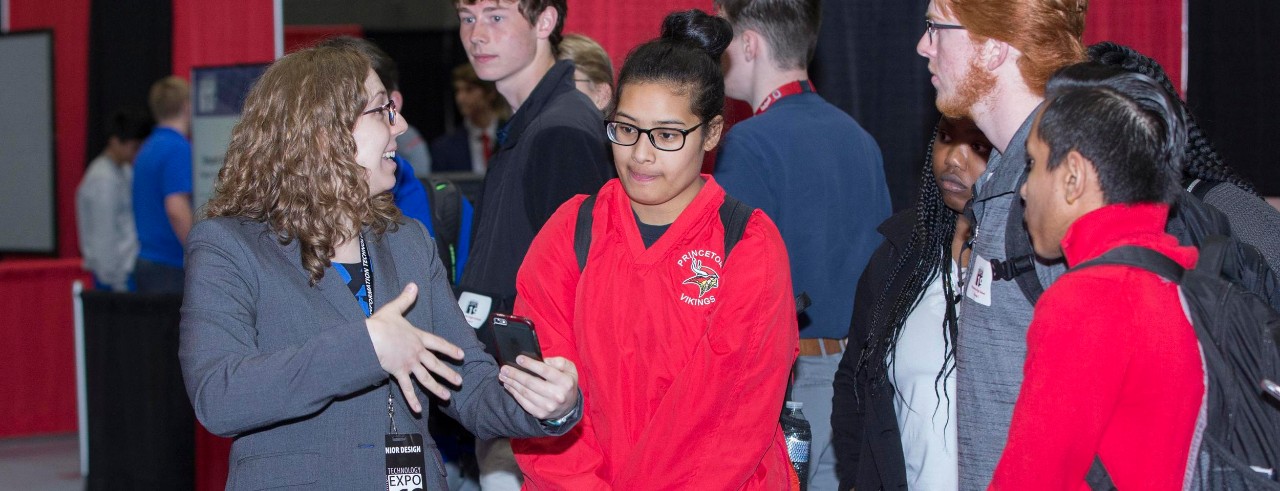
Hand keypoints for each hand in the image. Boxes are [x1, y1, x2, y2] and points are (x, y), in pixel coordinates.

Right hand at [366, 283, 464, 412]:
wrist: (370, 338)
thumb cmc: (380, 324)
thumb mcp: (394, 309)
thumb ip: (405, 299)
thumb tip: (414, 284)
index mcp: (418, 337)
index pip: (439, 344)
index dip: (450, 349)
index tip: (461, 355)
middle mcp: (417, 352)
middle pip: (436, 365)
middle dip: (448, 373)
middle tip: (460, 381)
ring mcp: (409, 364)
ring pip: (426, 379)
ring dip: (437, 388)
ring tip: (448, 396)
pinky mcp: (398, 373)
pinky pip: (407, 389)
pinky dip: (413, 400)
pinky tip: (419, 409)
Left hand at [499, 356, 579, 419]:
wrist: (569, 406)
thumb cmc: (566, 382)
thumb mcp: (569, 368)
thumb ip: (559, 362)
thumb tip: (542, 360)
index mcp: (565, 382)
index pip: (545, 371)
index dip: (530, 364)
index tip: (518, 358)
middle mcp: (557, 395)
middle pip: (531, 383)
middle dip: (515, 374)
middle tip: (504, 368)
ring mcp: (548, 406)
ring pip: (525, 393)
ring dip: (512, 383)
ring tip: (503, 375)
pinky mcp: (540, 413)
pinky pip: (523, 402)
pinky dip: (514, 393)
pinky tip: (508, 385)